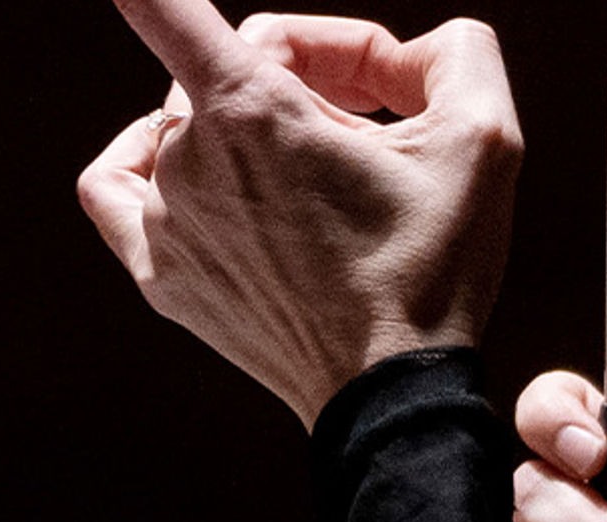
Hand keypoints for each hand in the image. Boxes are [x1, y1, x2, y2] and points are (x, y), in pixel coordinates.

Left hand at [78, 2, 522, 428]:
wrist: (393, 397)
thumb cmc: (435, 275)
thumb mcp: (487, 141)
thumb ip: (460, 52)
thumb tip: (425, 47)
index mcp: (252, 109)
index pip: (163, 7)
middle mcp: (190, 156)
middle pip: (236, 66)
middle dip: (310, 80)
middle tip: (379, 127)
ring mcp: (165, 218)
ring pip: (197, 126)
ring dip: (259, 134)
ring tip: (322, 177)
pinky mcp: (161, 272)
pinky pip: (119, 186)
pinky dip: (151, 163)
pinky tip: (199, 175)